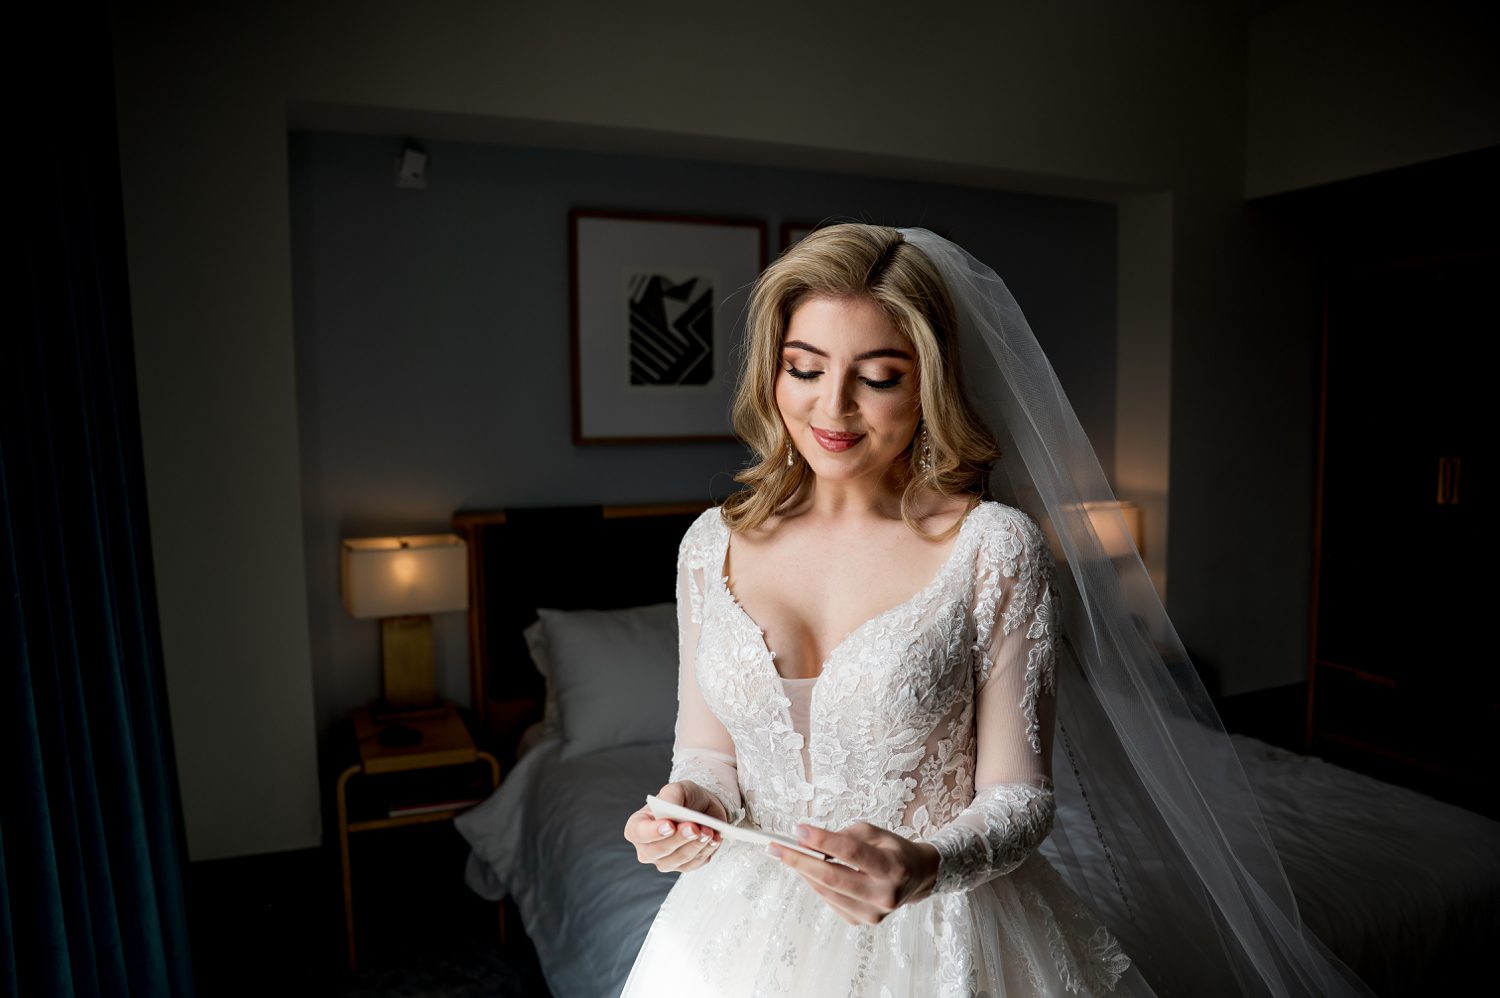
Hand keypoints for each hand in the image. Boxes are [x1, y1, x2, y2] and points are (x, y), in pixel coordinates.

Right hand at [623, 780, 726, 872]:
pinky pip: (694, 864)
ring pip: (677, 860)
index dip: (652, 832)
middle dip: (678, 839)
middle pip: (656, 852)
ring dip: (695, 845)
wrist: (704, 809)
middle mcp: (647, 847)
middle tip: (694, 828)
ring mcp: (665, 860)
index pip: (638, 833)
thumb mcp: (677, 789)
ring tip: (708, 831)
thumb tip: (670, 808)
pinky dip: (706, 850)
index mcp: (638, 826)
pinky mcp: (684, 866)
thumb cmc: (685, 798)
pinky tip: (714, 838)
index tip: (670, 825)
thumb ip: (670, 796)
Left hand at [769, 822, 939, 924]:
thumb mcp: (874, 832)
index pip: (851, 852)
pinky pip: (830, 900)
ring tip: (788, 855)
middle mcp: (884, 894)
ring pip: (826, 891)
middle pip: (832, 877)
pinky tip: (811, 871)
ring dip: (803, 872)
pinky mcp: (861, 921)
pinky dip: (816, 883)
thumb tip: (807, 842)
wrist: (916, 878)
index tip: (798, 830)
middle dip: (799, 861)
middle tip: (775, 848)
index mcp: (893, 867)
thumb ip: (843, 836)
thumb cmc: (892, 850)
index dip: (822, 840)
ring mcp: (873, 913)